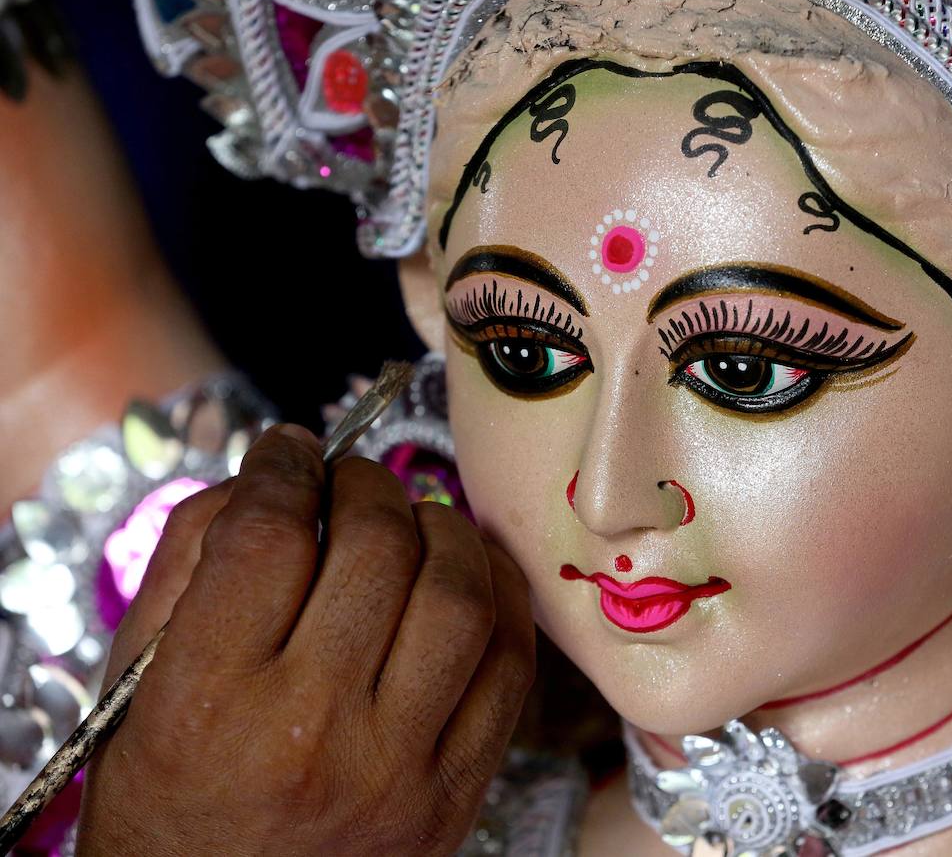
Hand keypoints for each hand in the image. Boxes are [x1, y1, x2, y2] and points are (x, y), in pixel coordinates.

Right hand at [77, 424, 534, 855]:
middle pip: (375, 549)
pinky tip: (468, 572)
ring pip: (458, 595)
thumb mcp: (135, 688)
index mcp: (208, 703)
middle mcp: (312, 732)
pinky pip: (510, 662)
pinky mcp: (458, 790)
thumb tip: (269, 475)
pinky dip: (499, 595)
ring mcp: (399, 765)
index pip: (268, 537)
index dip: (285, 467)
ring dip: (444, 529)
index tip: (290, 451)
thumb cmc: (171, 805)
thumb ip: (186, 567)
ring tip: (414, 520)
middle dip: (365, 484)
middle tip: (350, 480)